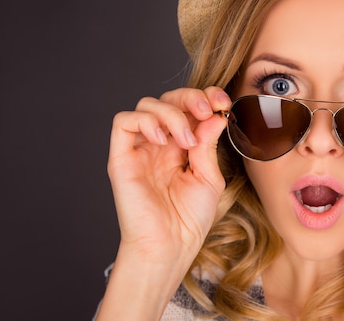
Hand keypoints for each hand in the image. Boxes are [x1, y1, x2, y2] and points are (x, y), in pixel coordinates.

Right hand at [107, 86, 230, 264]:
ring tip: (186, 140)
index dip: (205, 97)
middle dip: (191, 97)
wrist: (170, 246)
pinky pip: (123, 122)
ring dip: (172, 113)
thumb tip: (215, 114)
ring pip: (147, 105)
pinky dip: (145, 121)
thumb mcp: (209, 176)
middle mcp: (160, 143)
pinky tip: (161, 140)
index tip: (222, 103)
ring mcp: (140, 149)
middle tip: (207, 111)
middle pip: (168, 99)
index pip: (188, 107)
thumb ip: (208, 143)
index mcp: (181, 146)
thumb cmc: (189, 218)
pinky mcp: (121, 157)